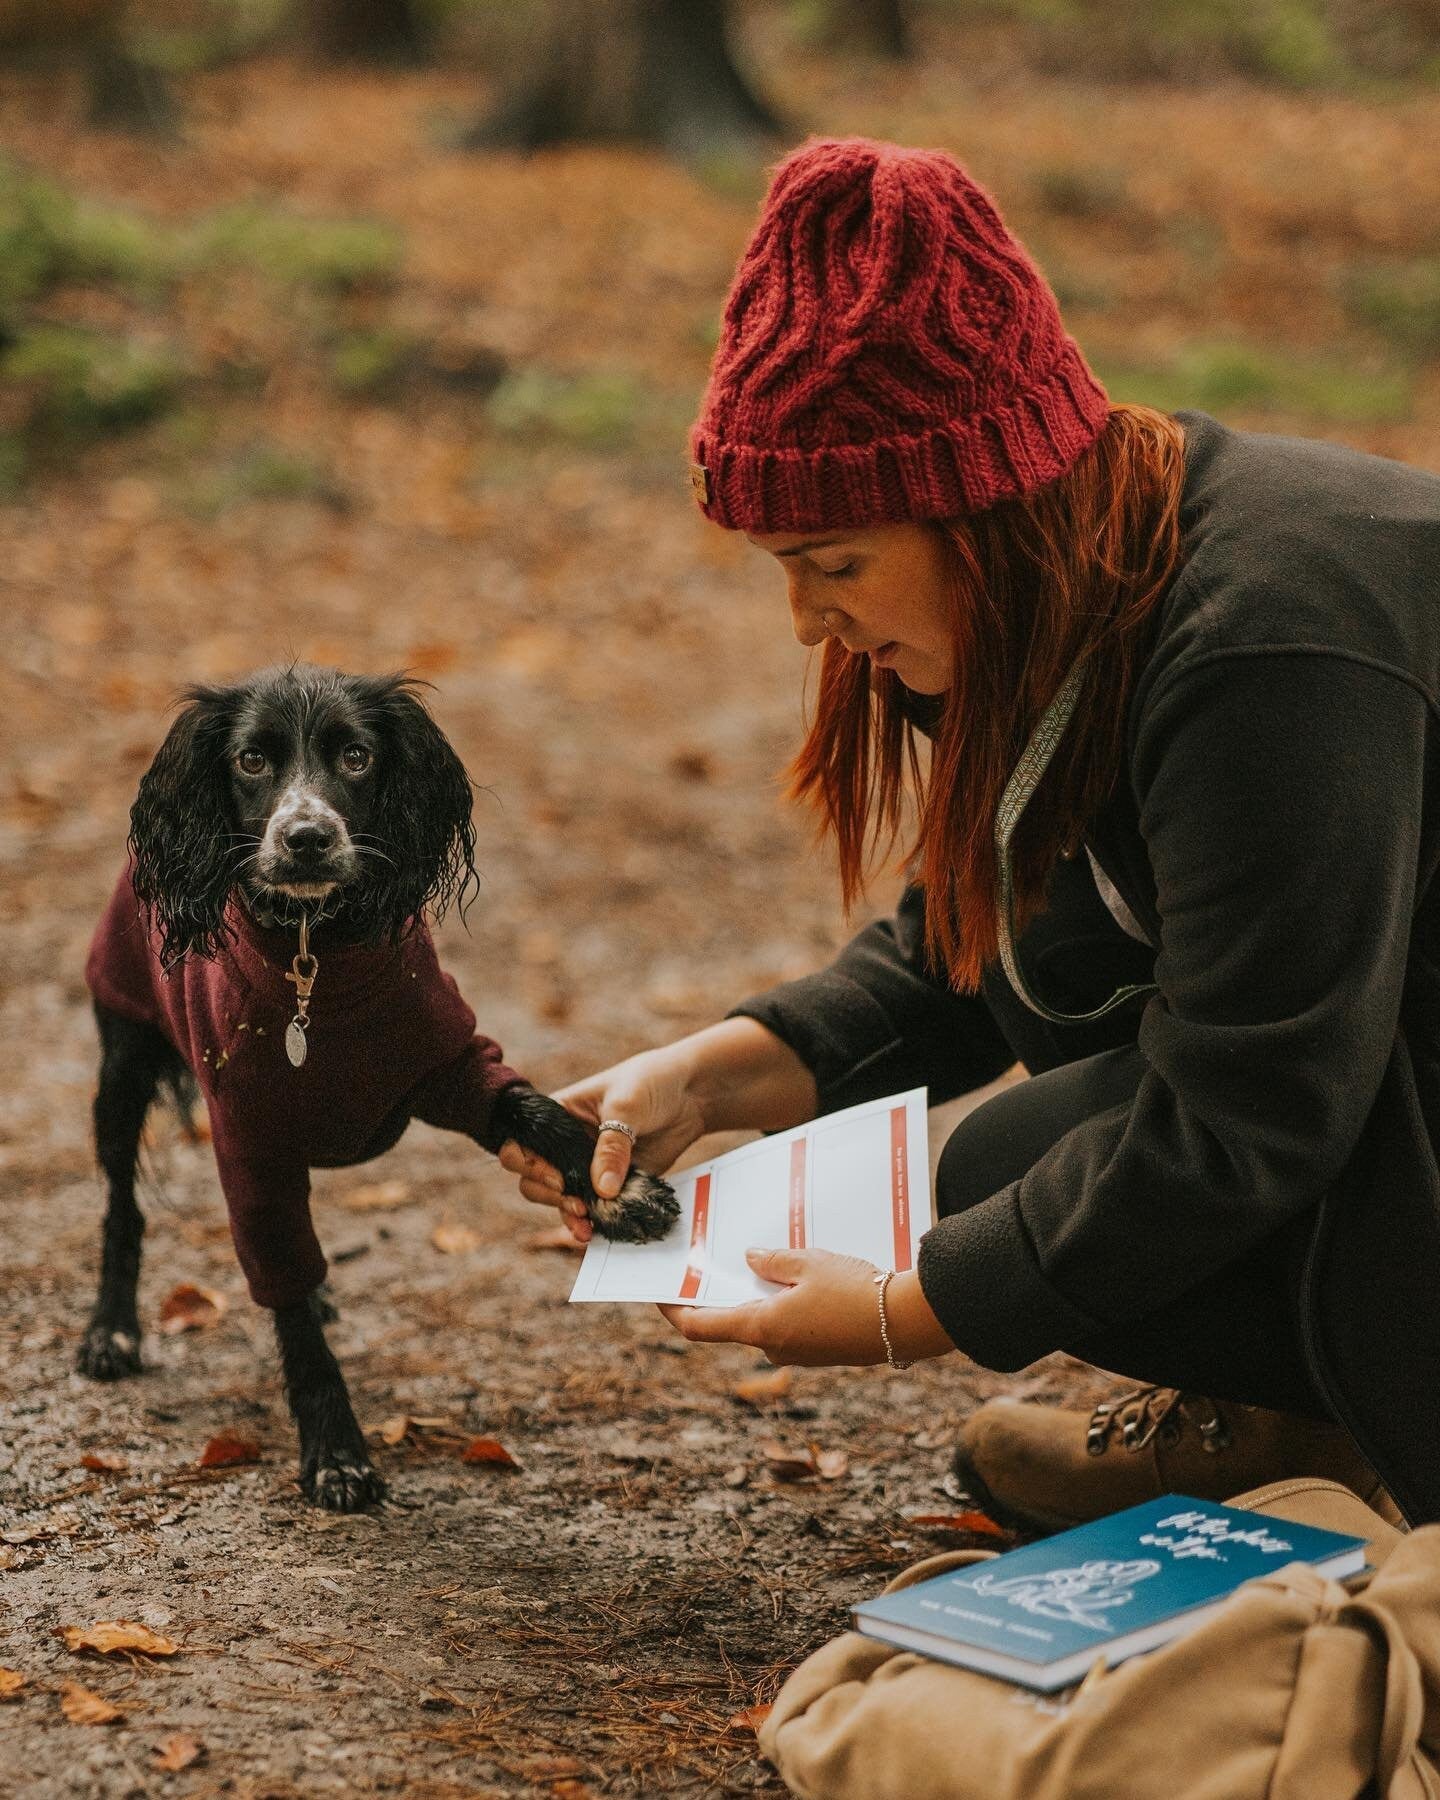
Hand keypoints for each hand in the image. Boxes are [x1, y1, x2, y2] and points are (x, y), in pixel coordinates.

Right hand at [498, 1044, 707, 1243]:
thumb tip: (603, 1190)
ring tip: (586, 1227)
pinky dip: (595, 1221)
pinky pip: (595, 1207)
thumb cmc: (651, 1082)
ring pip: (562, 1198)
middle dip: (548, 1195)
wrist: (692, 1093)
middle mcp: (565, 1143)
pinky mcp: (613, 1183)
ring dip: (568, 1214)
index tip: (557, 1176)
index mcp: (557, 1115)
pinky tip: (600, 1230)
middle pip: (535, 1178)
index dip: (528, 1164)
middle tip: (575, 1202)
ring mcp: (587, 1166)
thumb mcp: (627, 1106)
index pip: (522, 1143)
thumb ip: (612, 1147)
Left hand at [659, 1248, 887, 1365]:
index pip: (698, 1327)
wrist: (909, 1324)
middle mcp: (774, 1348)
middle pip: (731, 1320)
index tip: (657, 1290)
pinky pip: (789, 1324)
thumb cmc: (856, 1292)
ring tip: (764, 1256)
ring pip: (764, 1320)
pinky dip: (784, 1302)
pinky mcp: (820, 1351)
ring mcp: (798, 1353)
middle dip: (724, 1291)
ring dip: (759, 1293)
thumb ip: (773, 1260)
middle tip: (715, 1257)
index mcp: (761, 1328)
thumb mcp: (809, 1262)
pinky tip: (798, 1276)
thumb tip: (749, 1258)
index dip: (671, 1309)